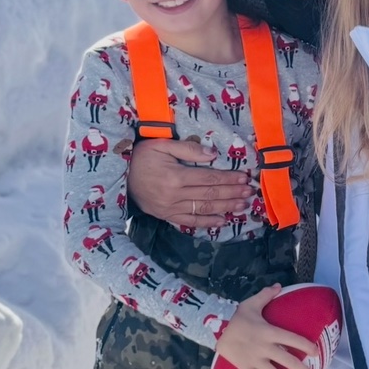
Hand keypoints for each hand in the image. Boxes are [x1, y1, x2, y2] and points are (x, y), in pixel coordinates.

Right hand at [126, 137, 254, 228]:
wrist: (119, 176)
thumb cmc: (141, 157)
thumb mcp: (161, 145)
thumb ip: (188, 149)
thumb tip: (213, 154)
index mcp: (175, 176)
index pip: (209, 178)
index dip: (228, 179)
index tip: (244, 178)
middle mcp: (174, 195)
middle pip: (210, 195)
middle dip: (232, 193)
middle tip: (249, 192)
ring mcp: (170, 208)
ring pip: (203, 209)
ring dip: (225, 208)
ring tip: (242, 206)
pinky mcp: (166, 216)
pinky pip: (190, 222)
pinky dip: (207, 223)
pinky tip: (222, 221)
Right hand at [215, 286, 312, 368]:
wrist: (215, 328)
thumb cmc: (237, 317)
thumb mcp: (252, 304)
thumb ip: (266, 295)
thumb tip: (279, 286)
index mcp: (269, 332)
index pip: (293, 339)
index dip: (306, 346)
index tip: (315, 352)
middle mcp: (265, 348)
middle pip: (287, 361)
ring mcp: (255, 360)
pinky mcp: (244, 367)